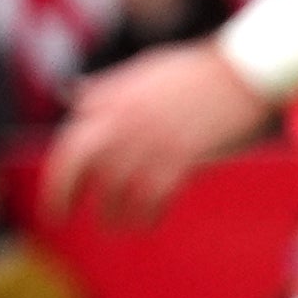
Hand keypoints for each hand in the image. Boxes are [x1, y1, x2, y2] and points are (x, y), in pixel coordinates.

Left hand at [44, 41, 272, 227]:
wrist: (242, 72)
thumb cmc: (194, 71)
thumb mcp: (141, 71)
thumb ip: (106, 88)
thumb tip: (73, 95)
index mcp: (111, 100)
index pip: (68, 147)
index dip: (56, 179)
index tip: (55, 196)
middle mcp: (124, 122)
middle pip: (81, 169)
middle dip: (64, 196)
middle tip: (61, 217)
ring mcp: (152, 141)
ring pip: (118, 191)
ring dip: (113, 214)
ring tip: (115, 226)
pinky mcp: (182, 158)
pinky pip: (154, 199)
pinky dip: (149, 215)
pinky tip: (149, 222)